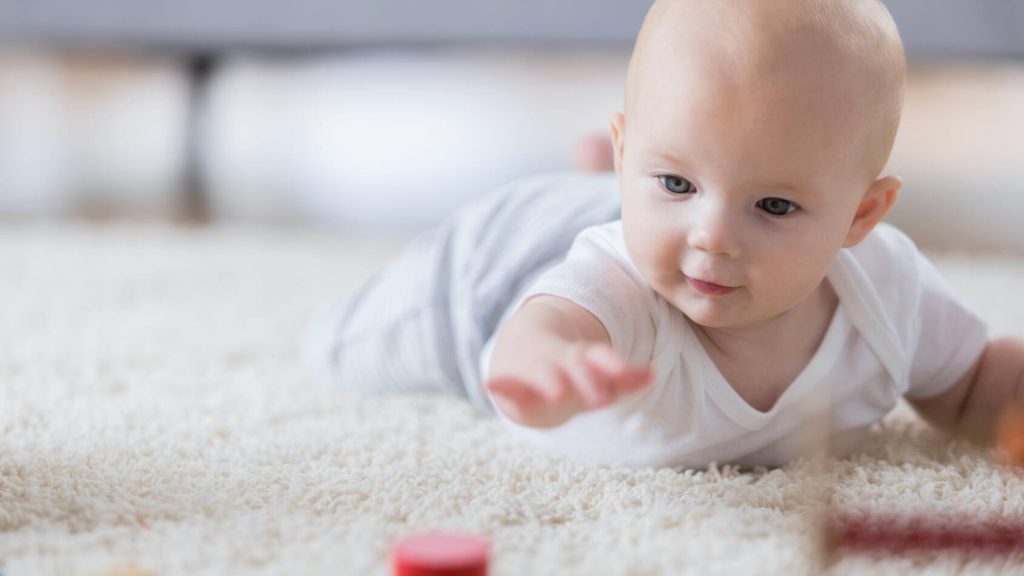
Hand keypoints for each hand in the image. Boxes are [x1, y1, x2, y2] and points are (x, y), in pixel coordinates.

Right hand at [485, 343, 653, 427]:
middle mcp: (561, 362)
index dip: (612, 364)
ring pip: (545, 376)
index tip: (625, 371)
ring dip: (550, 382)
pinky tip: (489, 386)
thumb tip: (652, 375)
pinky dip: (498, 385)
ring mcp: (536, 370)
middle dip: (587, 381)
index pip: (600, 356)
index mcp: (583, 358)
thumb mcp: (596, 378)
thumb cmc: (569, 375)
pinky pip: (505, 385)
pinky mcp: (512, 383)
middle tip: (601, 399)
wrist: (522, 353)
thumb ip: (623, 380)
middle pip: (576, 369)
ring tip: (557, 392)